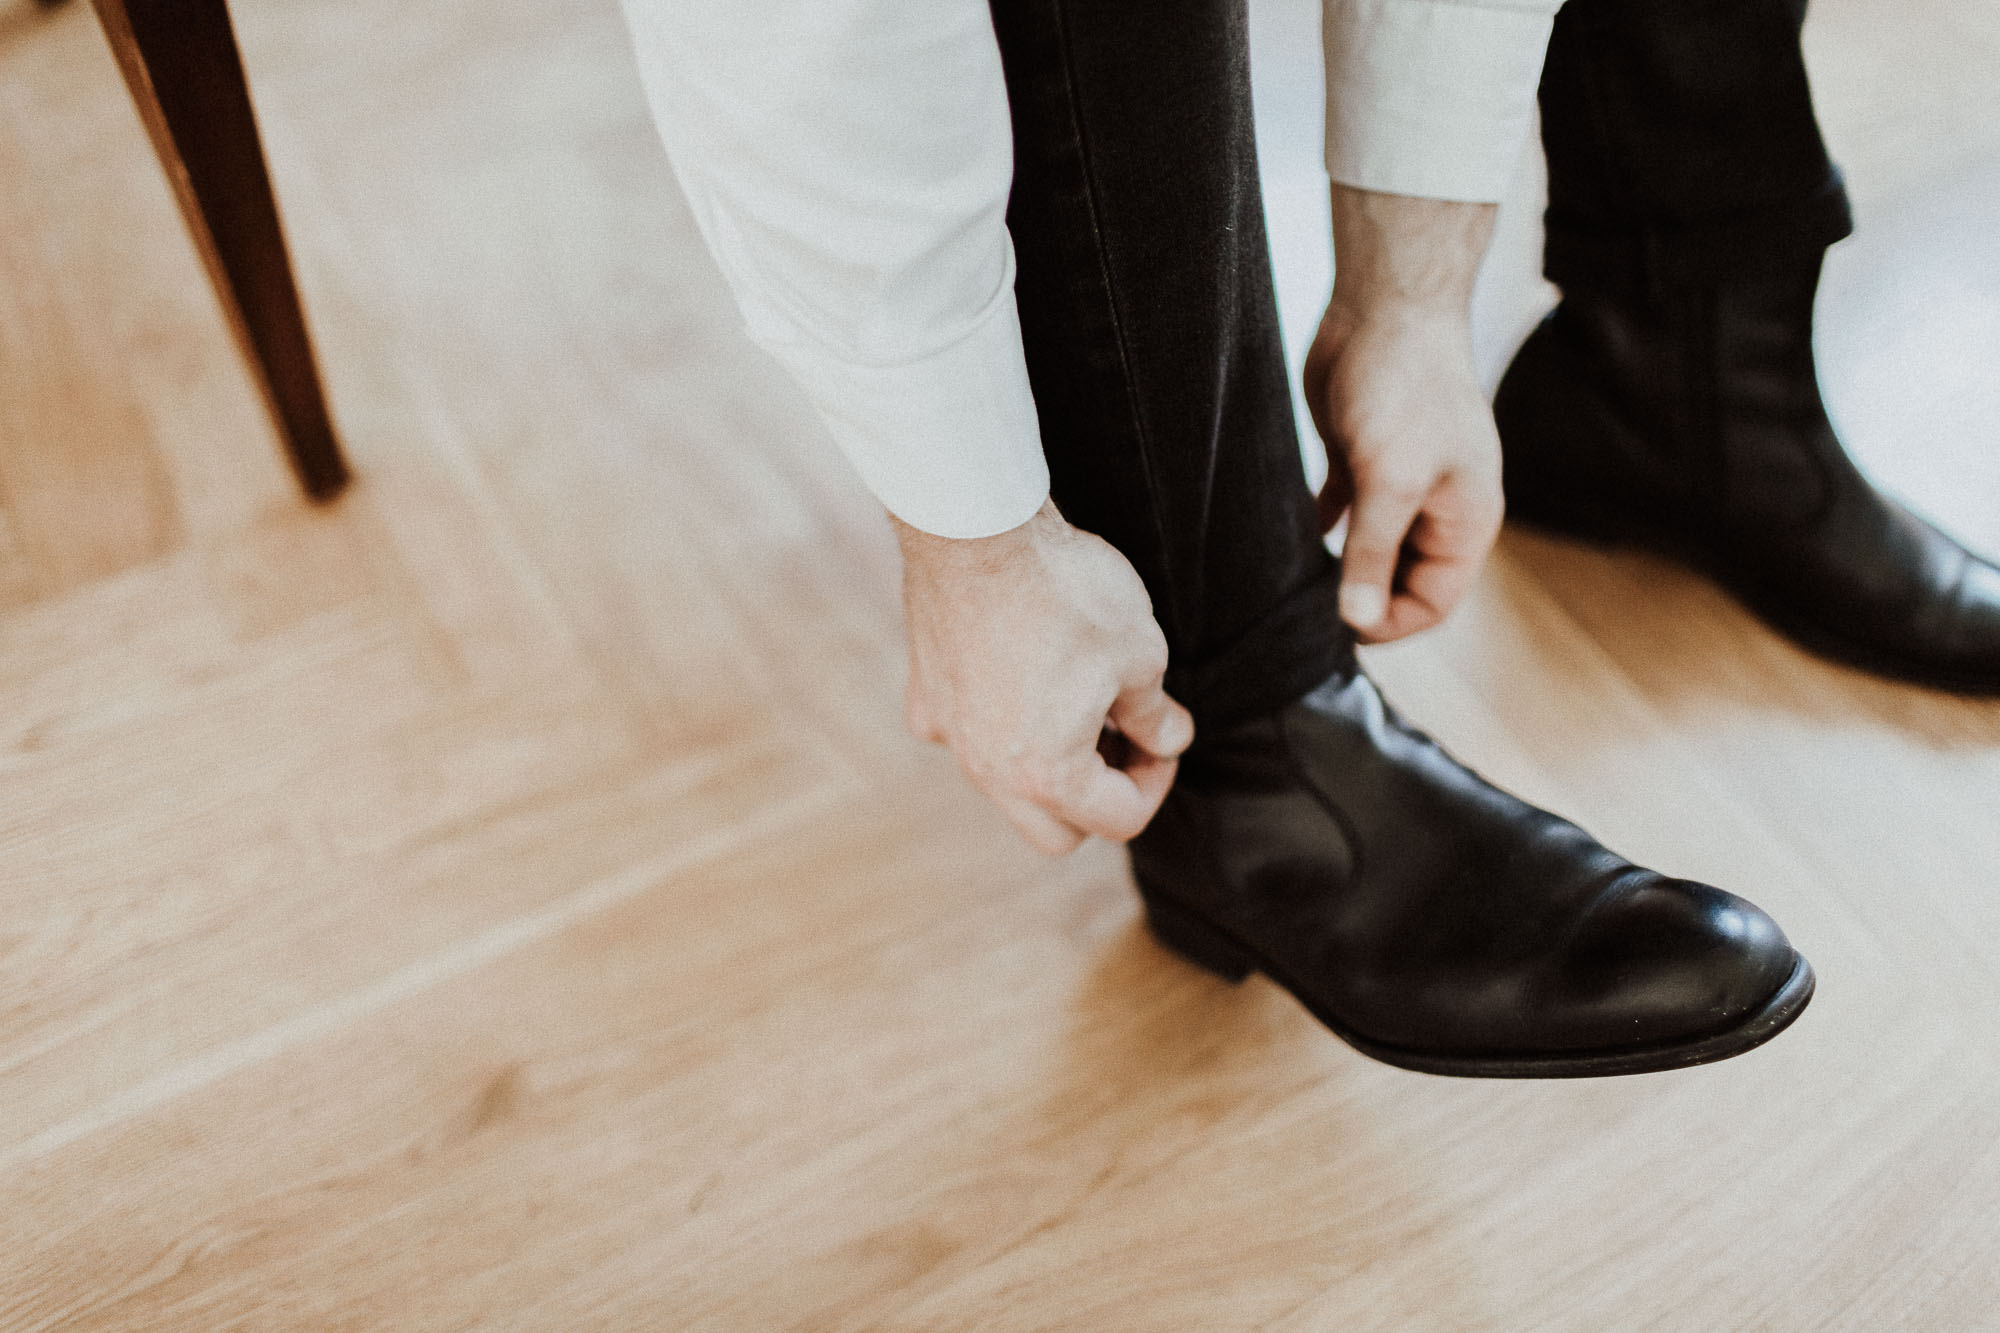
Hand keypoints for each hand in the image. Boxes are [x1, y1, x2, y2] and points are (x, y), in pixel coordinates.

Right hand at [896, 500, 1193, 854]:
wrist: (977, 529)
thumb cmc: (1067, 592)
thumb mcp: (1141, 654)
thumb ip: (1156, 714)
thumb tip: (1168, 740)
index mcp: (1048, 775)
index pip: (1120, 819)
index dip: (1157, 780)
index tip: (1163, 736)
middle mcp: (989, 773)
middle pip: (1056, 833)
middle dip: (1098, 799)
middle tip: (1123, 742)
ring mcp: (950, 736)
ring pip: (1006, 790)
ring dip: (1049, 766)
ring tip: (1079, 705)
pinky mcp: (925, 696)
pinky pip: (964, 737)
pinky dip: (996, 726)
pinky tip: (1019, 679)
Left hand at [1305, 185, 1504, 643]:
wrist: (1385, 306)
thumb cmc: (1405, 387)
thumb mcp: (1390, 480)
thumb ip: (1373, 552)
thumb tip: (1356, 621)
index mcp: (1465, 521)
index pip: (1434, 601)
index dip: (1390, 623)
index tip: (1338, 627)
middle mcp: (1435, 510)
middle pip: (1400, 582)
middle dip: (1362, 601)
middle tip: (1305, 612)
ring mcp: (1398, 486)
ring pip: (1369, 551)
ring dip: (1339, 570)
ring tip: (1294, 587)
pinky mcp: (1360, 462)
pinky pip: (1343, 517)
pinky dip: (1322, 532)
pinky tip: (1290, 543)